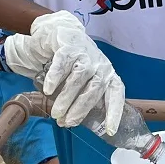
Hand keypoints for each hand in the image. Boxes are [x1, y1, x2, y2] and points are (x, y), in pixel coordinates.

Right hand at [3, 11, 124, 131]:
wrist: (63, 32)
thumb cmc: (76, 64)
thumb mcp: (85, 80)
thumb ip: (84, 97)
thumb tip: (72, 121)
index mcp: (108, 75)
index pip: (116, 94)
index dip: (114, 112)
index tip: (110, 130)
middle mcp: (101, 65)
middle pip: (94, 89)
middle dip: (80, 109)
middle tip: (67, 122)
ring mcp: (86, 55)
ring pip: (79, 78)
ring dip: (67, 97)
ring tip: (56, 113)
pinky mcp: (70, 46)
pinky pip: (63, 63)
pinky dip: (55, 77)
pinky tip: (48, 90)